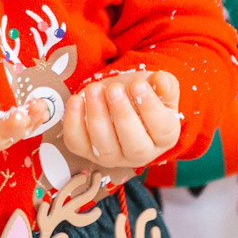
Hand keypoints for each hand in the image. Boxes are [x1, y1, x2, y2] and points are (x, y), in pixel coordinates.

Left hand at [56, 69, 181, 175]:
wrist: (118, 98)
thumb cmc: (141, 94)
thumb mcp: (157, 86)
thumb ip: (164, 83)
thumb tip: (160, 81)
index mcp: (164, 137)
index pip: (162, 129)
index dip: (150, 108)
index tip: (138, 84)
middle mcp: (141, 154)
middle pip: (135, 146)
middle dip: (122, 115)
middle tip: (114, 89)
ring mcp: (113, 157)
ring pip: (105, 148)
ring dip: (97, 117)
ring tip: (94, 89)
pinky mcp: (87, 151)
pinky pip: (78, 144)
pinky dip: (73, 124)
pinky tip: (75, 100)